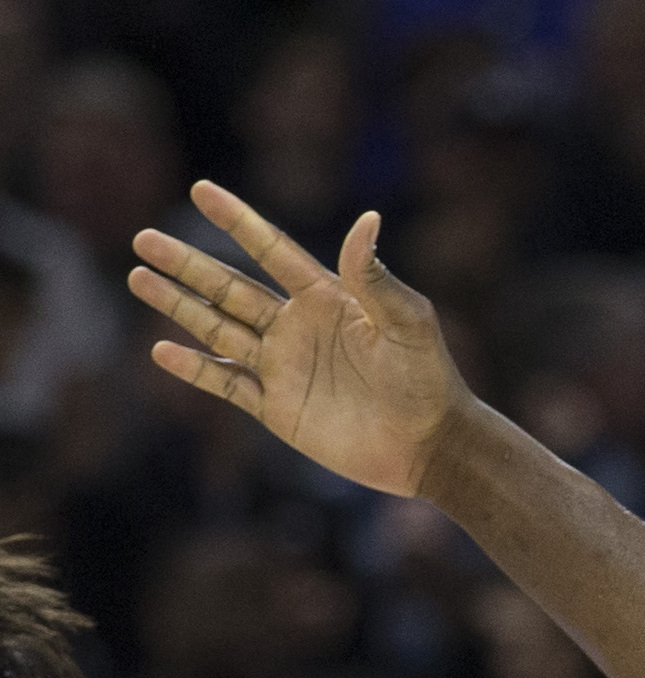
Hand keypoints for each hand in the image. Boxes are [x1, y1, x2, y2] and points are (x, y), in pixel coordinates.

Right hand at [127, 180, 469, 498]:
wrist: (429, 445)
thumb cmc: (428, 379)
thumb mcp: (407, 323)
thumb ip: (377, 278)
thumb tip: (368, 218)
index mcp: (327, 299)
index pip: (273, 251)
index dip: (238, 221)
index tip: (201, 189)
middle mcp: (298, 327)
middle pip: (230, 287)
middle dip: (187, 264)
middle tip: (144, 239)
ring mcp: (284, 366)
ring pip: (219, 328)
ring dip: (179, 305)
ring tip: (139, 277)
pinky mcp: (277, 407)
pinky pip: (227, 383)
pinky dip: (195, 368)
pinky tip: (161, 350)